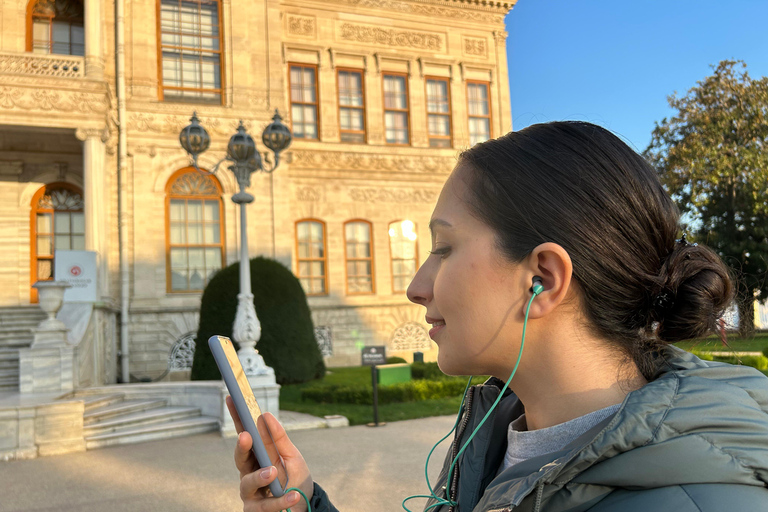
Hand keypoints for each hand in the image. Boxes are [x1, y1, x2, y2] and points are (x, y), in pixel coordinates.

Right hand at [227, 396, 313, 511]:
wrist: (306, 507)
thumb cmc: (296, 480)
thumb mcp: (292, 456)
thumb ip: (279, 439)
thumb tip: (265, 415)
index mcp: (257, 457)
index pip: (245, 436)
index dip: (237, 418)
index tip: (232, 399)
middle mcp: (249, 474)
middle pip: (239, 459)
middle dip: (241, 447)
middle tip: (246, 435)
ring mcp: (250, 494)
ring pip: (247, 483)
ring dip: (260, 476)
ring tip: (273, 472)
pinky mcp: (256, 511)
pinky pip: (266, 506)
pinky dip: (281, 500)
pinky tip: (293, 496)